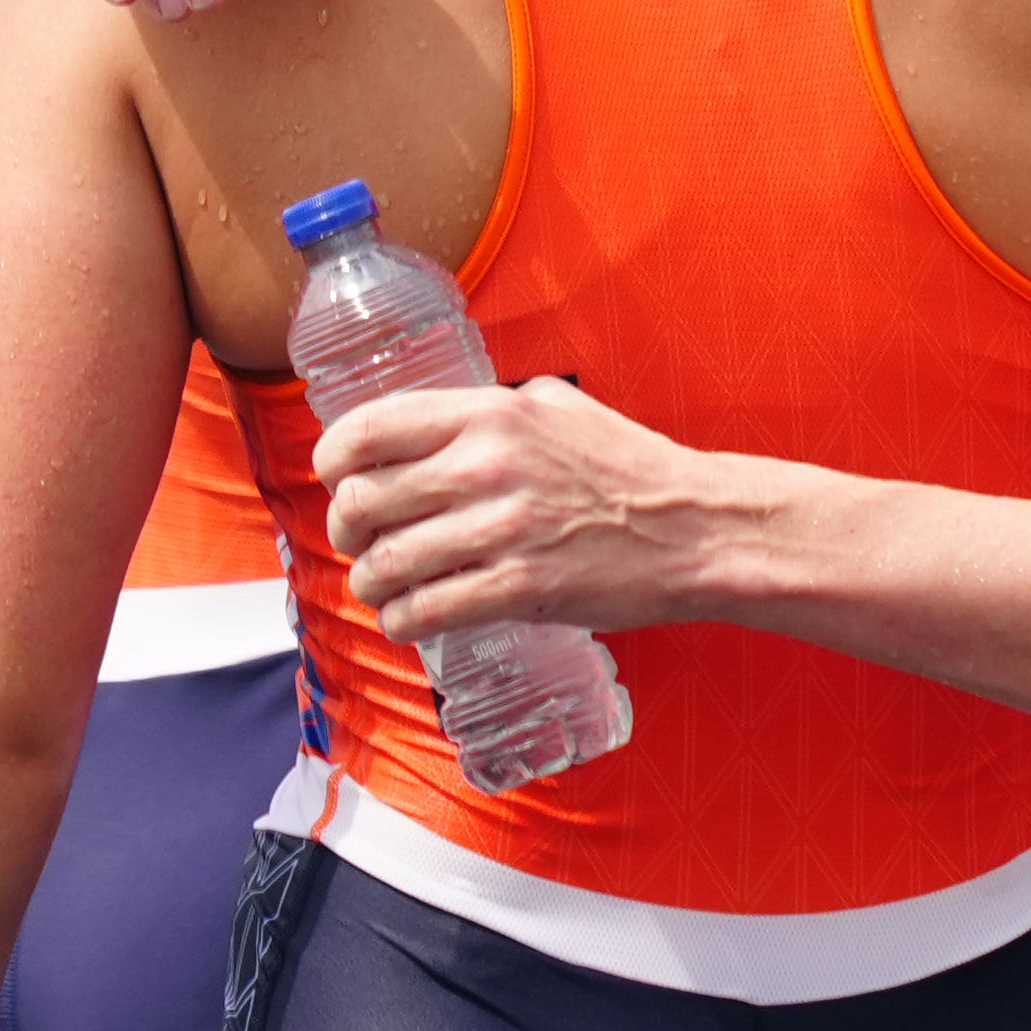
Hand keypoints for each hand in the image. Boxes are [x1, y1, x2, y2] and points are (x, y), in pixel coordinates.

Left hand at [326, 378, 771, 638]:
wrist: (696, 527)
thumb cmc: (631, 468)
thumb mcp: (560, 408)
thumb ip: (491, 411)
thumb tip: (431, 427)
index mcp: (490, 415)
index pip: (366, 432)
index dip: (334, 463)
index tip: (341, 481)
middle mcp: (487, 466)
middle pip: (361, 503)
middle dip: (347, 531)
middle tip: (362, 542)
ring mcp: (502, 529)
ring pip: (383, 564)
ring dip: (371, 583)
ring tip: (385, 587)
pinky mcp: (517, 587)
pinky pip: (422, 611)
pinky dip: (401, 621)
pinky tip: (411, 618)